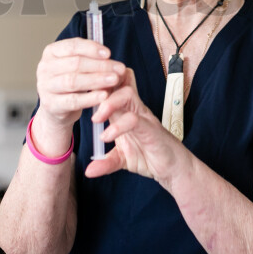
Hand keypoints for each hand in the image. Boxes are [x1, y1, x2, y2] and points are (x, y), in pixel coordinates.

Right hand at [34, 38, 126, 136]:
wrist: (57, 108)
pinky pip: (73, 100)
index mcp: (51, 52)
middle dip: (100, 65)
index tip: (109, 53)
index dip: (92, 49)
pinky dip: (90, 98)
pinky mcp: (50, 104)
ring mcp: (45, 87)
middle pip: (75, 64)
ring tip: (114, 80)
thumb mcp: (76, 65)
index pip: (72, 46)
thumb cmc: (70, 81)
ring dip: (97, 80)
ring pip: (73, 81)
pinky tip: (104, 95)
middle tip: (119, 69)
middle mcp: (45, 68)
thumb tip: (107, 54)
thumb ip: (89, 57)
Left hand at [84, 69, 185, 186]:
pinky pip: (134, 119)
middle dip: (100, 87)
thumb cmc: (149, 155)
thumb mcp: (121, 159)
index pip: (111, 87)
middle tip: (86, 102)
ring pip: (127, 95)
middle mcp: (134, 109)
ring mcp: (144, 117)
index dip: (97, 84)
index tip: (80, 92)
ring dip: (108, 104)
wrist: (172, 167)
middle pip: (119, 83)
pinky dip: (118, 126)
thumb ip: (105, 162)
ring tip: (96, 120)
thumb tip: (88, 171)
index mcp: (125, 111)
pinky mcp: (151, 129)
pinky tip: (107, 137)